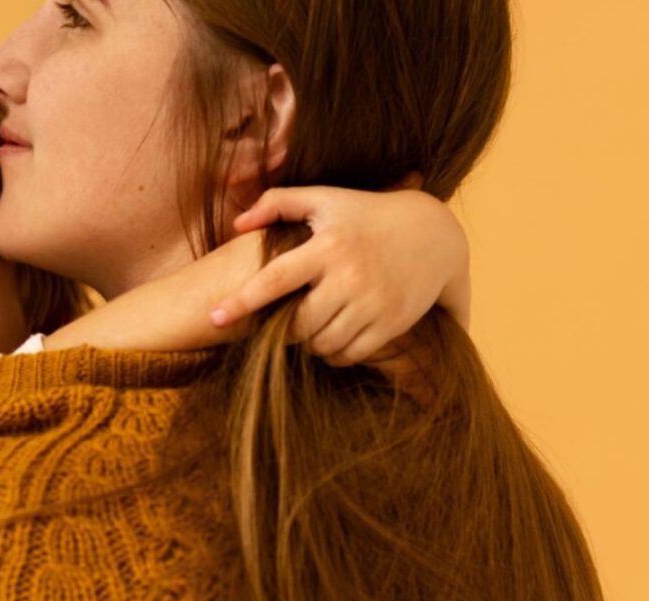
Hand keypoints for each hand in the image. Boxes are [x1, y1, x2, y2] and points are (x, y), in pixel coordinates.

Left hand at [209, 186, 469, 366]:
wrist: (434, 234)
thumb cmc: (366, 215)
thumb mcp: (326, 198)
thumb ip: (278, 203)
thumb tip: (238, 224)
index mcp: (327, 246)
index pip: (274, 278)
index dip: (242, 301)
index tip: (214, 317)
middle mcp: (349, 276)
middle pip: (297, 324)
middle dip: (285, 329)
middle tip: (287, 320)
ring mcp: (372, 302)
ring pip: (321, 344)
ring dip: (309, 343)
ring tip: (313, 326)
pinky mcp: (392, 323)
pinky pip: (349, 354)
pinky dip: (335, 354)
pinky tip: (335, 337)